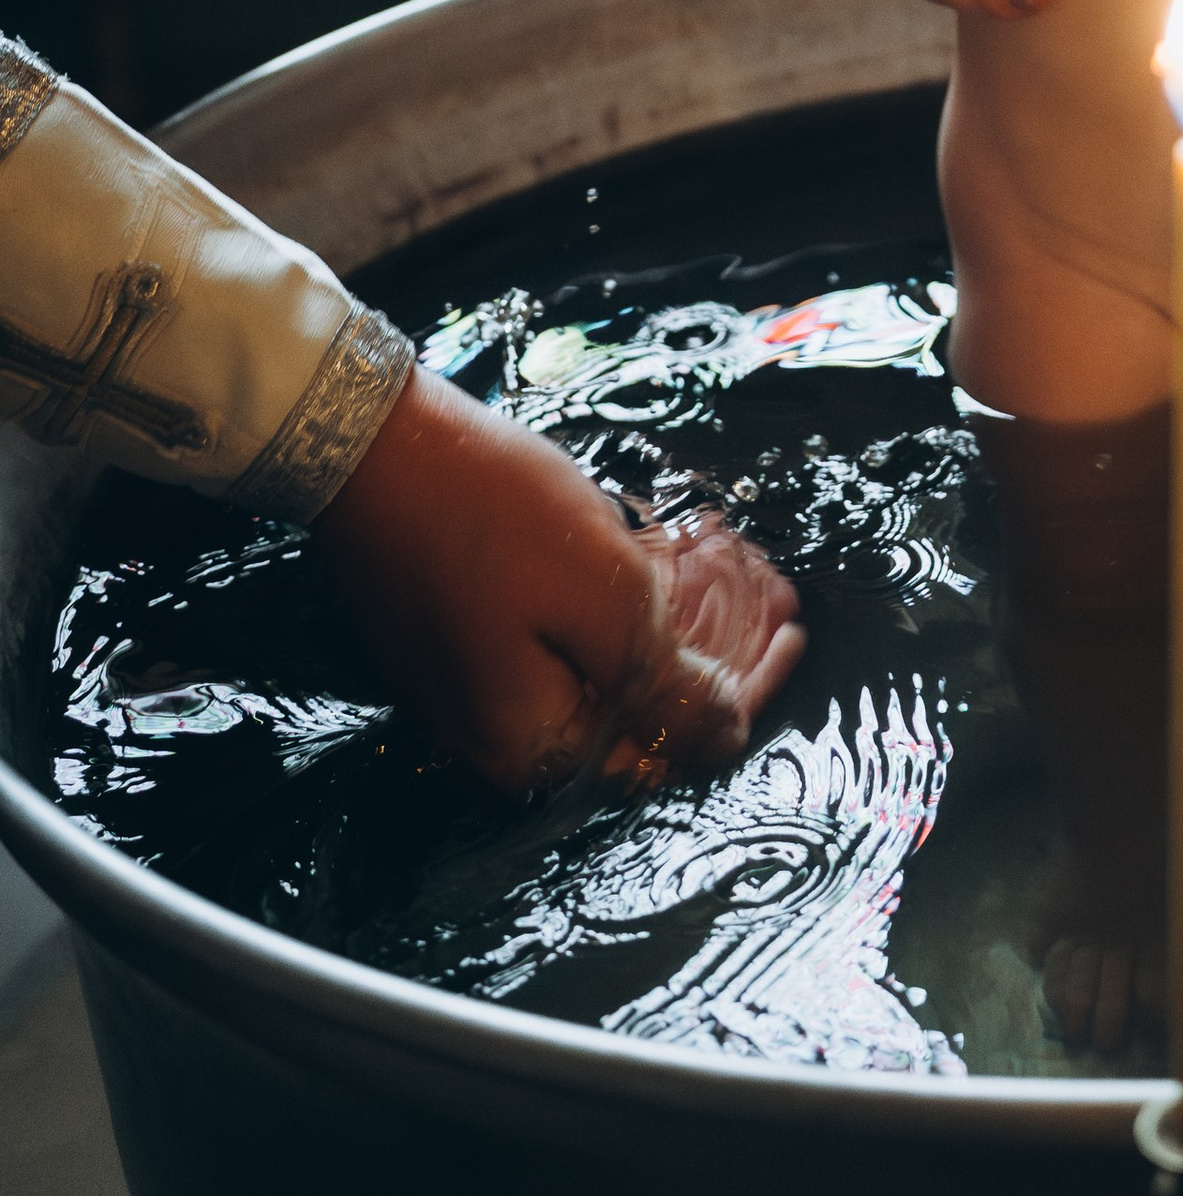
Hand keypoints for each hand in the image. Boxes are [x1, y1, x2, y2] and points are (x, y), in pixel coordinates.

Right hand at [316, 364, 805, 795]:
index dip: (745, 694)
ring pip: (606, 673)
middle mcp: (500, 739)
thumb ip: (664, 681)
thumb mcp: (601, 594)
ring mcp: (475, 691)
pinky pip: (564, 644)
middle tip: (775, 598)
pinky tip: (660, 563)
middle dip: (717, 656)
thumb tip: (724, 737)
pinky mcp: (464, 642)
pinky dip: (621, 609)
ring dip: (674, 628)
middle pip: (640, 715)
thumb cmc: (490, 512)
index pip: (671, 748)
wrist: (373, 446)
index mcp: (535, 745)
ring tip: (731, 572)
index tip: (796, 634)